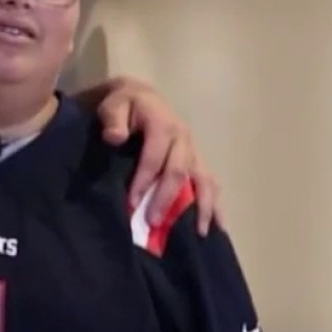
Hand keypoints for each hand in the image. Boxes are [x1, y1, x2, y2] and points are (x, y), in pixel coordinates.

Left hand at [92, 77, 219, 233]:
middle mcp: (183, 139)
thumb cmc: (125, 107)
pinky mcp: (197, 162)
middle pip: (180, 171)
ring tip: (199, 233)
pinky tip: (218, 226)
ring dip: (202, 206)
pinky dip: (215, 205)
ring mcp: (194, 151)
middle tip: (154, 223)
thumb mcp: (114, 106)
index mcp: (164, 126)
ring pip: (204, 179)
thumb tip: (115, 137)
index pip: (155, 157)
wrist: (142, 99)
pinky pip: (210, 183)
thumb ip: (113, 120)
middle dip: (167, 199)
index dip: (144, 181)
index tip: (132, 204)